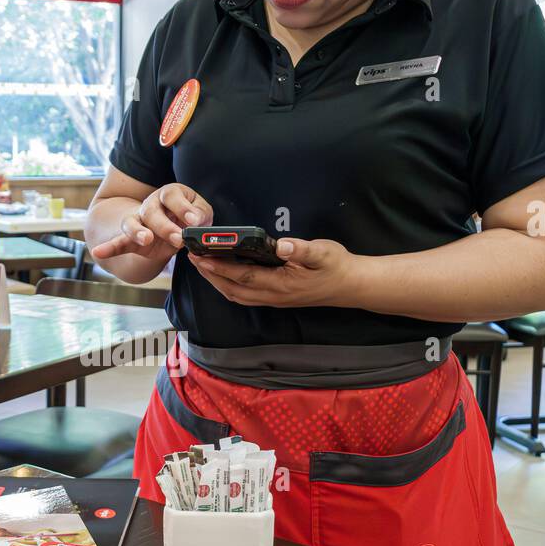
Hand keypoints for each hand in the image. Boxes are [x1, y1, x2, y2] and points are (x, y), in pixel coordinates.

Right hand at [90, 183, 212, 263]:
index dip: (183, 207)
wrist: (172, 226)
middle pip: (152, 210)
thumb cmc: (189, 217)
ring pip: (132, 223)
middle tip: (178, 238)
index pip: (172, 195)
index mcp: (169, 194)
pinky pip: (119, 242)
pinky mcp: (131, 238)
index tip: (194, 221)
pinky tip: (97, 253)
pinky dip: (109, 248)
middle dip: (165, 226)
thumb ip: (200, 214)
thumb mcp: (200, 213)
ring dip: (138, 232)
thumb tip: (195, 221)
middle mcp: (151, 204)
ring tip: (146, 240)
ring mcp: (138, 220)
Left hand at [188, 236, 356, 308]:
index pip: (242, 276)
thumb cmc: (337, 267)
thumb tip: (283, 245)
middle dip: (210, 274)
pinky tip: (223, 276)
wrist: (351, 286)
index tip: (202, 256)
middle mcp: (273, 296)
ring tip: (202, 265)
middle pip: (232, 289)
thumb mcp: (324, 252)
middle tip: (193, 258)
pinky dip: (229, 286)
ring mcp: (274, 300)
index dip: (219, 267)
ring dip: (216, 282)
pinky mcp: (276, 298)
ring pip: (236, 295)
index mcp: (281, 284)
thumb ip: (302, 249)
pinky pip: (245, 296)